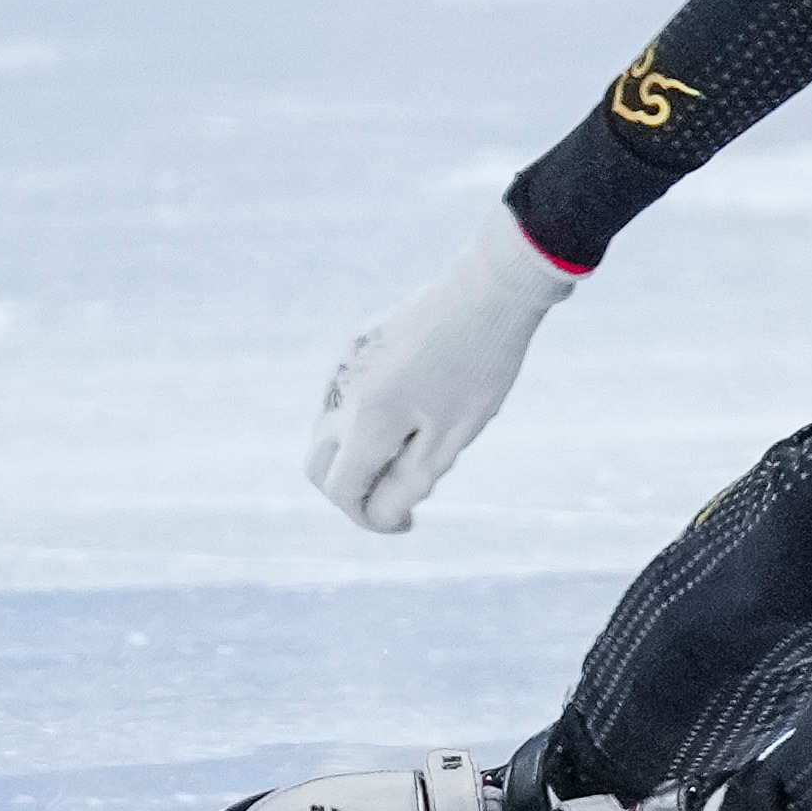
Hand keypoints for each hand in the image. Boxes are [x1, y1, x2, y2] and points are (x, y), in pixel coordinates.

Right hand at [305, 210, 578, 532]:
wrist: (491, 288)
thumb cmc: (480, 364)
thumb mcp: (454, 434)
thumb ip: (411, 480)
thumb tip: (379, 516)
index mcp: (365, 421)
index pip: (341, 489)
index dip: (368, 518)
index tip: (406, 523)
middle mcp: (341, 394)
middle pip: (320, 463)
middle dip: (351, 490)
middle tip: (399, 497)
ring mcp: (344, 366)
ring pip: (331, 428)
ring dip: (358, 453)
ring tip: (419, 448)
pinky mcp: (356, 344)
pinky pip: (346, 396)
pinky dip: (365, 420)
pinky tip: (415, 409)